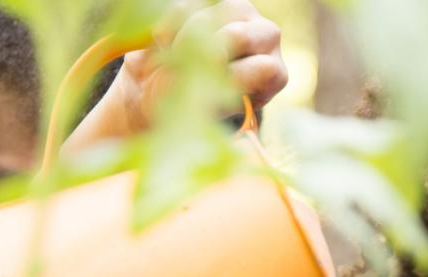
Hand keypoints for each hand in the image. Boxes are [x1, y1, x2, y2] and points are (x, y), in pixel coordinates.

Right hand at [65, 0, 286, 149]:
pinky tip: (164, 44)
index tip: (206, 89)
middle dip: (212, 52)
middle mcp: (265, 40)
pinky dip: (169, 27)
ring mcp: (240, 14)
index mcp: (273, 75)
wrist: (154, 89)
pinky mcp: (209, 1)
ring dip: (186, 40)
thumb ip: (211, 95)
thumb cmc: (185, 108)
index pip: (265, 68)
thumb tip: (211, 69)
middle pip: (246, 34)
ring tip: (174, 60)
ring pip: (215, 15)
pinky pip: (186, 6)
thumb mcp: (200, 114)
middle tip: (187, 68)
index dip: (233, 76)